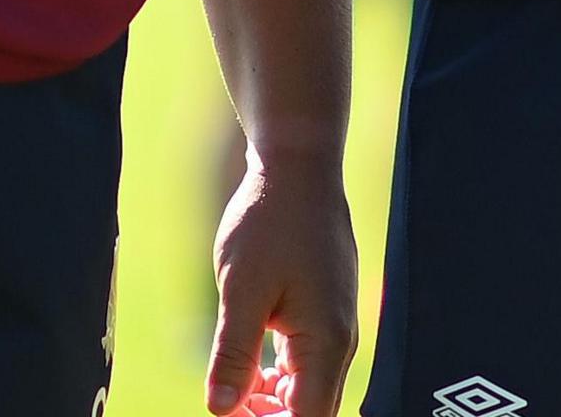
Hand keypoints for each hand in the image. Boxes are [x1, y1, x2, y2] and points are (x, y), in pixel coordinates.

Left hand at [206, 151, 356, 415]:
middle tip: (225, 404)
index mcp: (326, 343)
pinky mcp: (324, 315)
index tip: (230, 414)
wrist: (297, 168)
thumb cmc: (270, 221)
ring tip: (231, 390)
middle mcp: (340, 343)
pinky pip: (307, 366)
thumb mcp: (240, 289)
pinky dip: (279, 380)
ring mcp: (335, 329)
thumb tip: (221, 409)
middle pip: (312, 411)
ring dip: (272, 405)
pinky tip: (250, 372)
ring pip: (309, 392)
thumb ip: (234, 354)